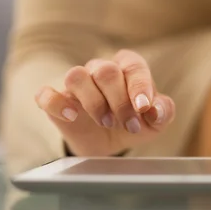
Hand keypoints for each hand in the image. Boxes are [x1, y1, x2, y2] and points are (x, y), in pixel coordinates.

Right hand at [35, 50, 174, 155]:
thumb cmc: (134, 123)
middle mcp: (101, 70)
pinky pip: (47, 94)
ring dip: (94, 102)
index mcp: (128, 68)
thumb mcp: (156, 122)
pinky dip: (57, 103)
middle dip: (120, 101)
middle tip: (129, 125)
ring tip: (106, 122)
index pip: (133, 66)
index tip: (143, 108)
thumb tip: (155, 110)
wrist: (109, 144)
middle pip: (106, 71)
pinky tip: (72, 116)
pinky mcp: (57, 101)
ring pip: (77, 76)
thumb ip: (163, 112)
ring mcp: (77, 85)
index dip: (139, 86)